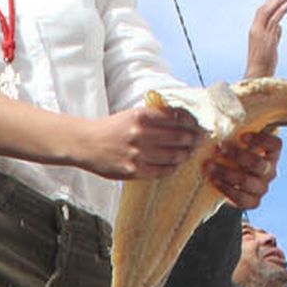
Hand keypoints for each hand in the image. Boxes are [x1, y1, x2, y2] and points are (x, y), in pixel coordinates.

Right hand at [79, 103, 202, 181]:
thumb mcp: (132, 114)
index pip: (176, 119)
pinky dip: (172, 168)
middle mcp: (140, 134)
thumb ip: (154, 116)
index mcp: (141, 116)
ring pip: (173, 156)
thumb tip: (181, 119)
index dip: (191, 124)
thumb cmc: (111, 129)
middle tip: (199, 141)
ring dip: (185, 155)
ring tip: (189, 153)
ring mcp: (137, 154)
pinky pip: (161, 171)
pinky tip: (176, 165)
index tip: (199, 127)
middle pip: (178, 137)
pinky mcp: (133, 170)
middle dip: (192, 140)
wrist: (87, 144)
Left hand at [202, 130, 279, 211]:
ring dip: (226, 173)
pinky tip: (214, 181)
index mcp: (271, 154)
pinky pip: (243, 199)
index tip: (242, 136)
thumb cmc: (232, 155)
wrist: (228, 182)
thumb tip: (219, 114)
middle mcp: (270, 171)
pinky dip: (227, 189)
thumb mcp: (236, 142)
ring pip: (248, 181)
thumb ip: (234, 131)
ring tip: (209, 166)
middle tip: (219, 148)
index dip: (261, 140)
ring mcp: (263, 188)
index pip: (275, 145)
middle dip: (237, 155)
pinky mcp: (254, 202)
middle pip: (258, 164)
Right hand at [245, 0, 286, 79]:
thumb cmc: (263, 64)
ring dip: (280, 2)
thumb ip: (273, 35)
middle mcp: (256, 30)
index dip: (270, 4)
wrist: (258, 75)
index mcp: (253, 31)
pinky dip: (281, 10)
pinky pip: (274, 20)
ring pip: (269, 12)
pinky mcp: (268, 37)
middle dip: (275, 0)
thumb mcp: (269, 46)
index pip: (260, 12)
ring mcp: (261, 33)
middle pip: (264, 9)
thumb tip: (279, 27)